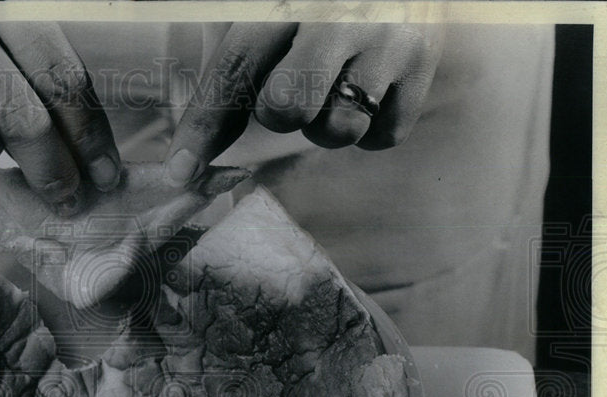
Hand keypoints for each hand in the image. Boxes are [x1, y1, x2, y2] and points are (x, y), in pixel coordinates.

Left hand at [165, 23, 444, 184]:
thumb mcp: (268, 7)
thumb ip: (235, 52)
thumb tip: (189, 148)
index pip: (235, 67)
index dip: (203, 124)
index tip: (180, 170)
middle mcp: (341, 13)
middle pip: (284, 109)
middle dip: (279, 111)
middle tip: (296, 80)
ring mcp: (389, 39)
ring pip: (335, 131)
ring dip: (326, 121)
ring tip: (339, 80)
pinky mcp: (426, 63)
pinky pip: (381, 137)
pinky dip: (369, 127)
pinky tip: (369, 88)